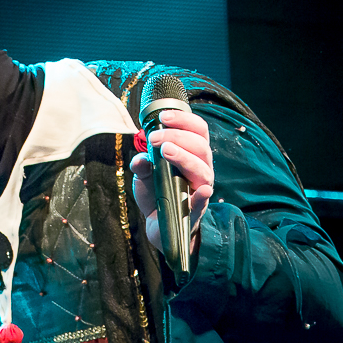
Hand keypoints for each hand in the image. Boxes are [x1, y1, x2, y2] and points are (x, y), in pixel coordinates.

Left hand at [131, 109, 213, 255]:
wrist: (160, 226)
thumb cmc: (158, 195)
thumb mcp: (144, 177)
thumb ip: (142, 165)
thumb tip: (139, 159)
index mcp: (191, 155)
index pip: (197, 131)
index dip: (183, 120)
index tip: (163, 116)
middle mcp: (200, 169)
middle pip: (200, 146)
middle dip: (177, 136)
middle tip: (155, 138)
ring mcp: (200, 189)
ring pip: (202, 169)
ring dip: (185, 157)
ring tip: (166, 150)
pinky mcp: (196, 210)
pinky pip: (203, 201)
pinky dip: (202, 195)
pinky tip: (201, 190)